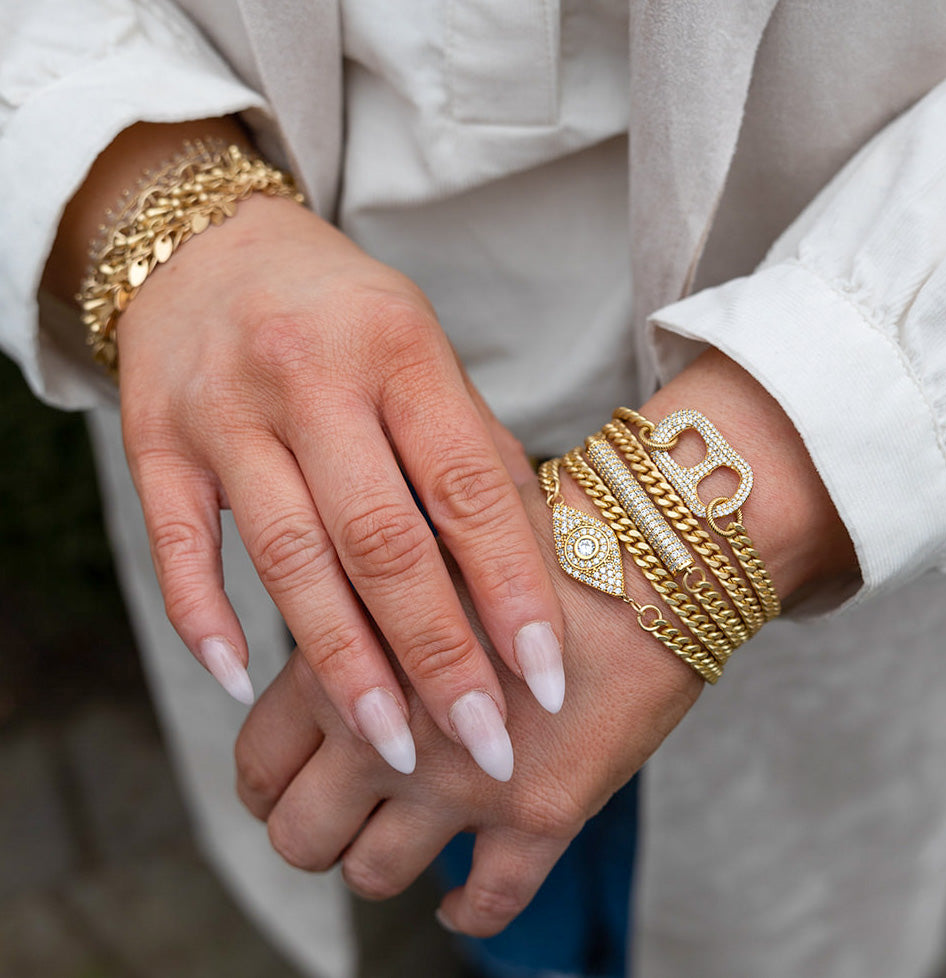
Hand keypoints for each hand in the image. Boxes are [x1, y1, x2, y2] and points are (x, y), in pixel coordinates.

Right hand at [115, 190, 564, 778]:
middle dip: (439, 657)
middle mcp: (310, 375)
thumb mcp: (423, 352)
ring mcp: (223, 410)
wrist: (211, 245)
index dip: (513, 589)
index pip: (468, 488)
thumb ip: (470, 451)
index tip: (548, 680)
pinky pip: (179, 546)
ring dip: (343, 666)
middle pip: (381, 540)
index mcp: (399, 346)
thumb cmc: (344, 315)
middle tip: (483, 746)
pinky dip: (208, 622)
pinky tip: (246, 687)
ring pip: (288, 558)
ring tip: (391, 747)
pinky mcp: (155, 440)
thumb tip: (528, 571)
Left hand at [234, 480, 702, 935]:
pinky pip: (487, 901)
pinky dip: (468, 910)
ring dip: (380, 866)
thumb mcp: (420, 543)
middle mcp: (387, 733)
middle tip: (340, 818)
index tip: (288, 785)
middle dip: (313, 836)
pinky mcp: (538, 815)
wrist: (640, 554)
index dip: (267, 785)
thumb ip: (363, 593)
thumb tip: (330, 615)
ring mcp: (460, 784)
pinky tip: (462, 892)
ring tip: (403, 839)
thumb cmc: (529, 535)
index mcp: (346, 662)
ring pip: (373, 877)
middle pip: (300, 836)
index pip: (259, 760)